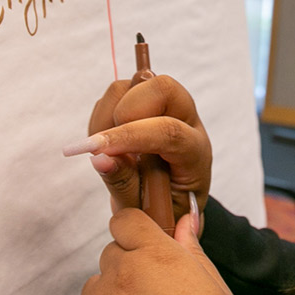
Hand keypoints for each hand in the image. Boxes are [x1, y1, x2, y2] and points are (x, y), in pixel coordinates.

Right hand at [66, 74, 211, 228]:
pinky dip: (103, 113)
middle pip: (162, 88)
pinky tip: (109, 142)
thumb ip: (124, 185)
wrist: (171, 205)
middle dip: (125, 112)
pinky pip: (119, 92)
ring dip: (110, 113)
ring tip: (107, 148)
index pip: (170, 131)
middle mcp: (188, 122)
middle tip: (108, 146)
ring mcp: (169, 108)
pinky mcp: (147, 103)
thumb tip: (100, 159)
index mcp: (195, 153)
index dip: (131, 136)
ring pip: (136, 82)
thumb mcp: (144, 212)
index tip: (98, 150)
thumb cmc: (162, 211)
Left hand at [73, 206, 246, 294]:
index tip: (146, 246)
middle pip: (112, 255)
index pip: (126, 220)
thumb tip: (184, 222)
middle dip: (129, 268)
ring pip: (98, 288)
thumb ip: (192, 251)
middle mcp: (121, 275)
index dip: (136, 231)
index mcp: (156, 256)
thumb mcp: (216, 290)